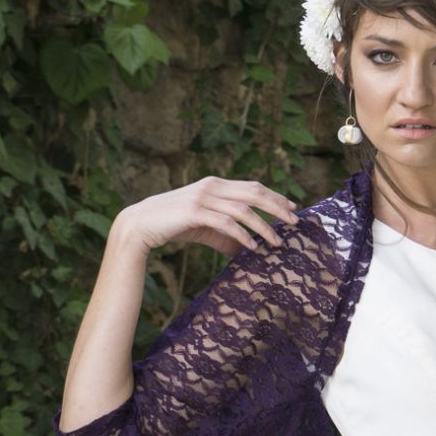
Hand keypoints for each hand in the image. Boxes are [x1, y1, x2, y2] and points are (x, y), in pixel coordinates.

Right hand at [114, 175, 299, 256]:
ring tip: (277, 242)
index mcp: (216, 185)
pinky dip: (242, 236)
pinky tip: (253, 248)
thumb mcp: (206, 228)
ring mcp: (203, 197)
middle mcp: (212, 186)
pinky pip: (226, 223)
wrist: (141, 225)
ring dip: (263, 227)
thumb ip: (228, 236)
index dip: (275, 196)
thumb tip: (251, 250)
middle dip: (278, 207)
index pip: (253, 187)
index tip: (293, 208)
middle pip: (254, 192)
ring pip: (243, 210)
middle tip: (294, 222)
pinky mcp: (194, 212)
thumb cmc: (175, 225)